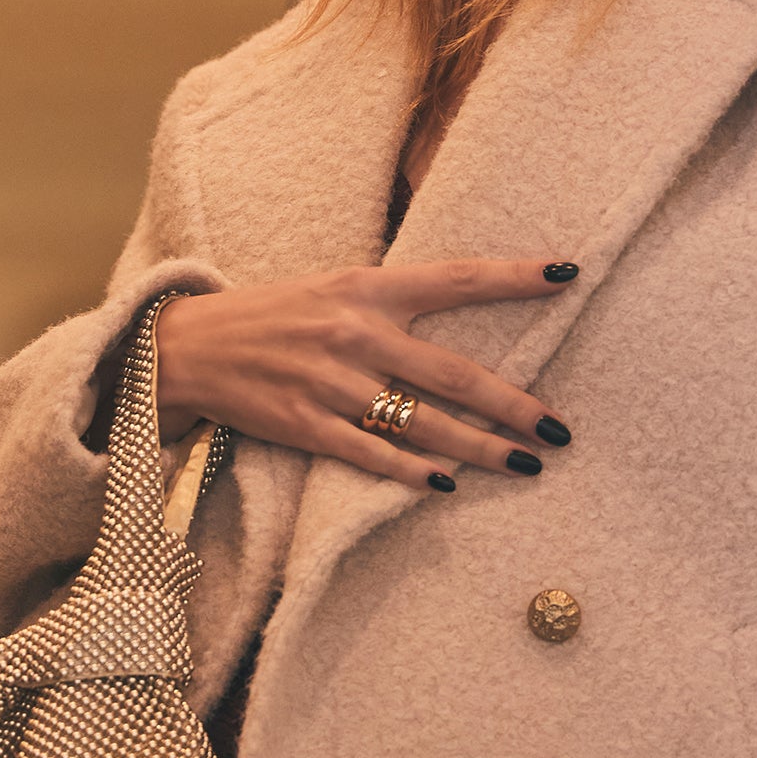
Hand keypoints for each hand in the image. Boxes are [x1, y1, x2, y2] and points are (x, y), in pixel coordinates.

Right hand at [154, 259, 578, 491]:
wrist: (189, 347)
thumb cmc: (274, 315)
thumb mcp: (334, 287)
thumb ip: (394, 300)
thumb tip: (465, 308)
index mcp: (366, 287)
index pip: (456, 278)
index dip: (514, 276)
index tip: (568, 274)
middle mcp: (354, 333)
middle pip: (453, 373)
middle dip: (513, 404)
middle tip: (559, 427)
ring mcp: (330, 382)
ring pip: (423, 424)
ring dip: (481, 449)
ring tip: (527, 464)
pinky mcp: (305, 425)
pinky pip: (372, 455)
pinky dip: (413, 473)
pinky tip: (448, 484)